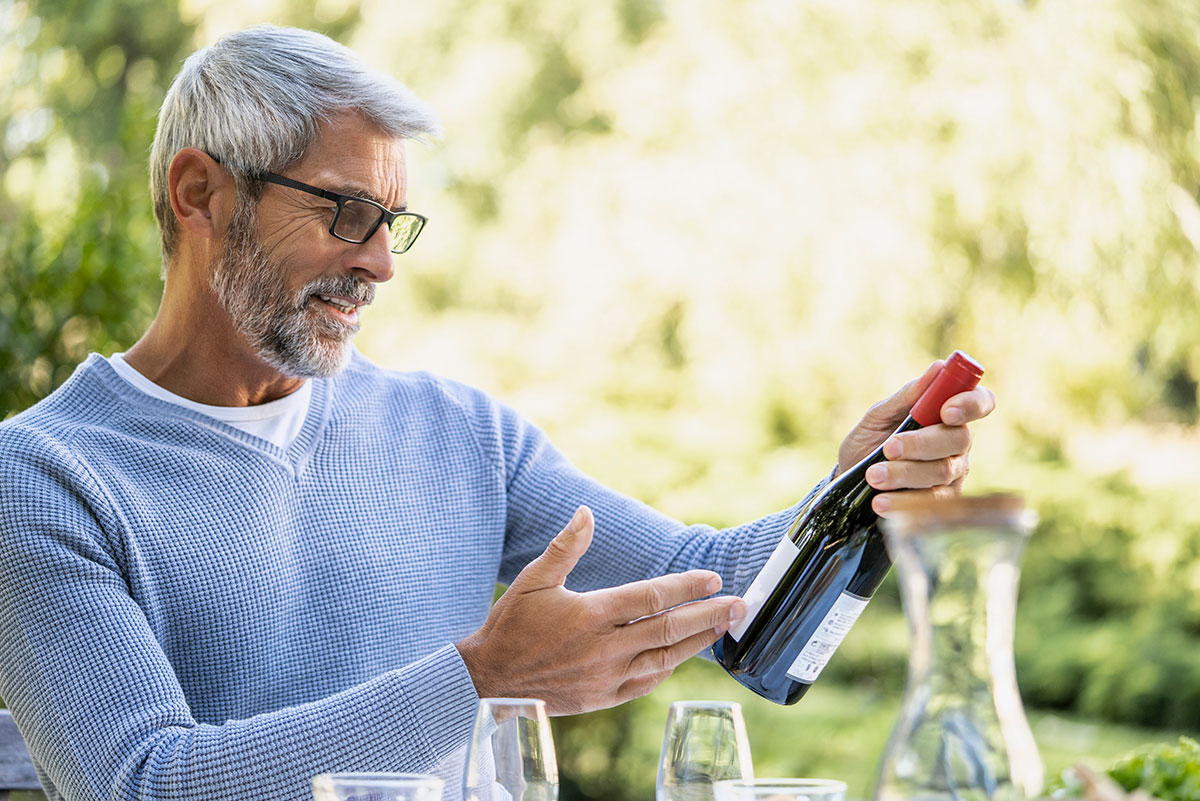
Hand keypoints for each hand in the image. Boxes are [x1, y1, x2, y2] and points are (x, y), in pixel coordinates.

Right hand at [456, 506, 745, 715]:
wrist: (489, 681)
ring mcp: (607, 677)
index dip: (685, 586)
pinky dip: (670, 668)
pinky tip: (684, 655)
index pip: (651, 597)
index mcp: (591, 615)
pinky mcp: (604, 699)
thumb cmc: (511, 626)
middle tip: (739, 604)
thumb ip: (565, 546)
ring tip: (725, 627)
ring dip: (699, 642)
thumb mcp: (533, 579)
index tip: (712, 578)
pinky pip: (647, 683)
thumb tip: (587, 512)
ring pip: (665, 659)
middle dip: (709, 615)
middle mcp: (605, 648)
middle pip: (669, 629)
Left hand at [836, 360, 996, 515]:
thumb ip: (909, 396)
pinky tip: (881, 502)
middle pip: (958, 439)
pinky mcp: (943, 504)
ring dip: (904, 473)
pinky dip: (903, 502)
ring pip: (942, 471)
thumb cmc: (868, 442)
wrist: (848, 481)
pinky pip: (932, 503)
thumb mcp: (879, 416)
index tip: (946, 411)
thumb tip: (939, 367)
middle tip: (889, 448)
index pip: (980, 401)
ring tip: (873, 475)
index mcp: (948, 415)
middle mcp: (958, 444)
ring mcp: (954, 475)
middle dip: (921, 443)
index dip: (971, 404)